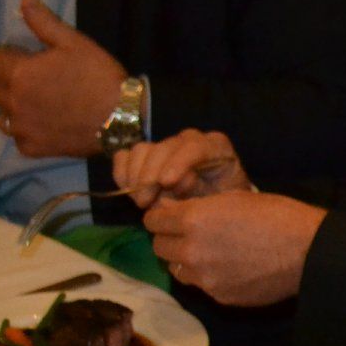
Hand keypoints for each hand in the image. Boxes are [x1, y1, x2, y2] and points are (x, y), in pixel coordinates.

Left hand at [0, 0, 126, 157]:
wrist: (124, 117)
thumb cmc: (99, 77)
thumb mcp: (75, 43)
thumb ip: (44, 22)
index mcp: (20, 73)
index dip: (12, 57)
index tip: (30, 60)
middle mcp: (13, 101)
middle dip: (10, 82)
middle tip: (36, 83)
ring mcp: (22, 128)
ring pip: (3, 115)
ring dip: (14, 108)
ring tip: (38, 106)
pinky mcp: (34, 148)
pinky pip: (19, 139)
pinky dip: (28, 132)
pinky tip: (45, 126)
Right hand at [113, 129, 250, 209]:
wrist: (215, 205)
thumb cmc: (222, 202)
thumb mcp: (220, 200)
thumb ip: (201, 193)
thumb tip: (171, 189)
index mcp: (216, 146)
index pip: (194, 146)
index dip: (177, 162)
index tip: (166, 183)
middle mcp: (190, 140)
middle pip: (163, 148)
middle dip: (151, 176)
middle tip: (146, 202)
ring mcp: (166, 145)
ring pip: (142, 150)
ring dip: (136, 177)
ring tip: (142, 201)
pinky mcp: (146, 153)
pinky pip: (125, 155)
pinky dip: (123, 173)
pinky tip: (129, 190)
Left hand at [143, 190, 325, 305]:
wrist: (310, 251)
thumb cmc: (278, 215)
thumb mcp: (235, 198)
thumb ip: (198, 206)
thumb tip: (170, 208)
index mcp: (193, 220)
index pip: (153, 220)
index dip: (162, 216)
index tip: (172, 216)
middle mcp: (191, 251)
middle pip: (159, 246)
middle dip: (170, 238)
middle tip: (192, 234)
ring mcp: (205, 277)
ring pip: (176, 269)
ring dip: (185, 260)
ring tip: (210, 253)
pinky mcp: (220, 296)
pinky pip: (201, 285)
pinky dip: (208, 276)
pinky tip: (231, 268)